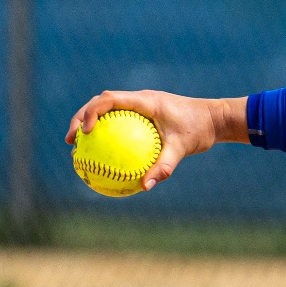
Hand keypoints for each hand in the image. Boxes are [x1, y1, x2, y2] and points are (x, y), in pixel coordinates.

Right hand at [66, 91, 248, 191]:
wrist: (215, 119)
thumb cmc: (200, 130)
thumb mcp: (183, 149)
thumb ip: (164, 167)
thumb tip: (144, 187)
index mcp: (145, 100)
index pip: (109, 99)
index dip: (91, 112)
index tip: (84, 131)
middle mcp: (139, 99)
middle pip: (100, 102)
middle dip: (80, 118)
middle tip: (70, 140)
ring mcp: (140, 104)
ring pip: (107, 109)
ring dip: (90, 123)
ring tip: (78, 146)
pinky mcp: (143, 113)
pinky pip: (120, 120)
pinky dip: (109, 133)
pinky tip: (103, 154)